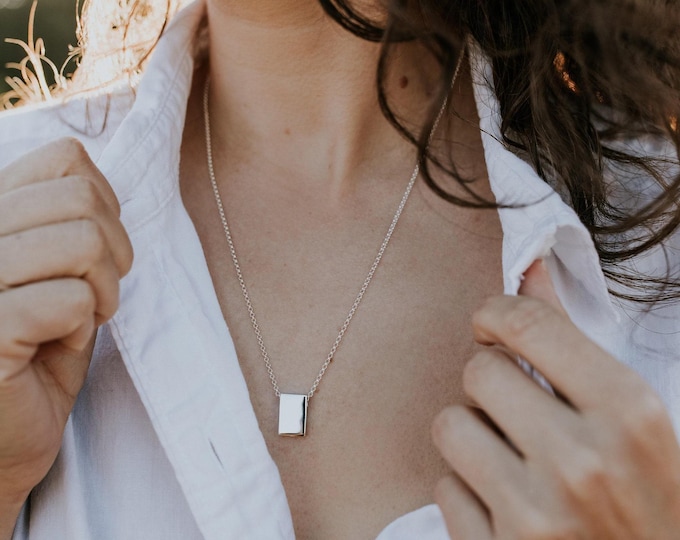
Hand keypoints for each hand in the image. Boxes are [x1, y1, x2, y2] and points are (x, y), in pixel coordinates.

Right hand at [0, 138, 132, 509]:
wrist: (7, 437)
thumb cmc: (41, 350)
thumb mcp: (59, 271)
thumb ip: (68, 218)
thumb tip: (96, 178)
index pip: (65, 160)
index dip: (105, 205)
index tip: (98, 253)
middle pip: (82, 198)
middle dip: (115, 253)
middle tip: (97, 296)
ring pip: (83, 243)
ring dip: (103, 291)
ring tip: (79, 320)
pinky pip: (72, 300)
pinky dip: (83, 327)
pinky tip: (53, 347)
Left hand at [432, 260, 679, 538]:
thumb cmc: (645, 496)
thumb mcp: (632, 419)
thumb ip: (574, 340)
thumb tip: (531, 268)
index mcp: (630, 414)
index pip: (528, 323)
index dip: (496, 314)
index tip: (490, 325)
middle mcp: (584, 463)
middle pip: (480, 370)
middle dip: (491, 383)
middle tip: (517, 410)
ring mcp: (537, 515)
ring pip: (450, 424)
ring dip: (472, 436)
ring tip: (510, 458)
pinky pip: (444, 487)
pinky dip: (466, 492)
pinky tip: (505, 506)